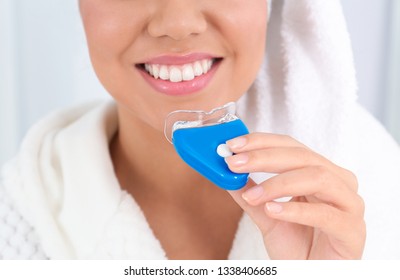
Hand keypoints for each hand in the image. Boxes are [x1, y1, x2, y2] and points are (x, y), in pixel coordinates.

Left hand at [225, 133, 365, 259]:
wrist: (311, 275)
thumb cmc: (296, 244)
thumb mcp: (266, 214)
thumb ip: (250, 193)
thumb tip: (226, 172)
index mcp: (319, 171)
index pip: (291, 146)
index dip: (261, 142)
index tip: (233, 145)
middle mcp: (338, 181)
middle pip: (302, 157)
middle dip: (264, 158)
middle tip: (234, 164)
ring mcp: (349, 204)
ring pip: (317, 178)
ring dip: (278, 184)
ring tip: (252, 195)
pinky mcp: (353, 230)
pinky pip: (326, 214)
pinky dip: (296, 210)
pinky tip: (272, 211)